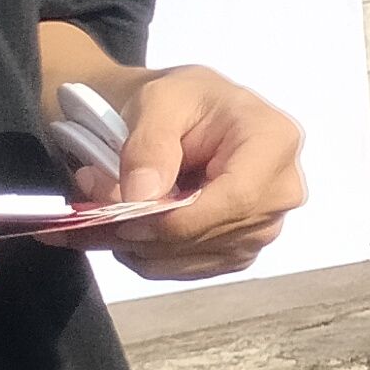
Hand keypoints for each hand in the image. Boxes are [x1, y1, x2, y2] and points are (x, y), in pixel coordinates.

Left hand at [72, 65, 306, 280]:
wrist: (181, 116)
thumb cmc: (178, 100)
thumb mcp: (158, 101)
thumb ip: (148, 146)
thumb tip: (142, 200)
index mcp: (274, 141)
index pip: (236, 198)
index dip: (178, 219)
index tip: (123, 219)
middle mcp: (281, 189)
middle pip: (213, 234)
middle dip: (145, 233)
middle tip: (89, 211)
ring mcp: (264, 225)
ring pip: (195, 258)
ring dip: (138, 246)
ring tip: (99, 212)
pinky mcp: (239, 248)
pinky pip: (189, 269)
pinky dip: (147, 257)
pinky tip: (125, 228)